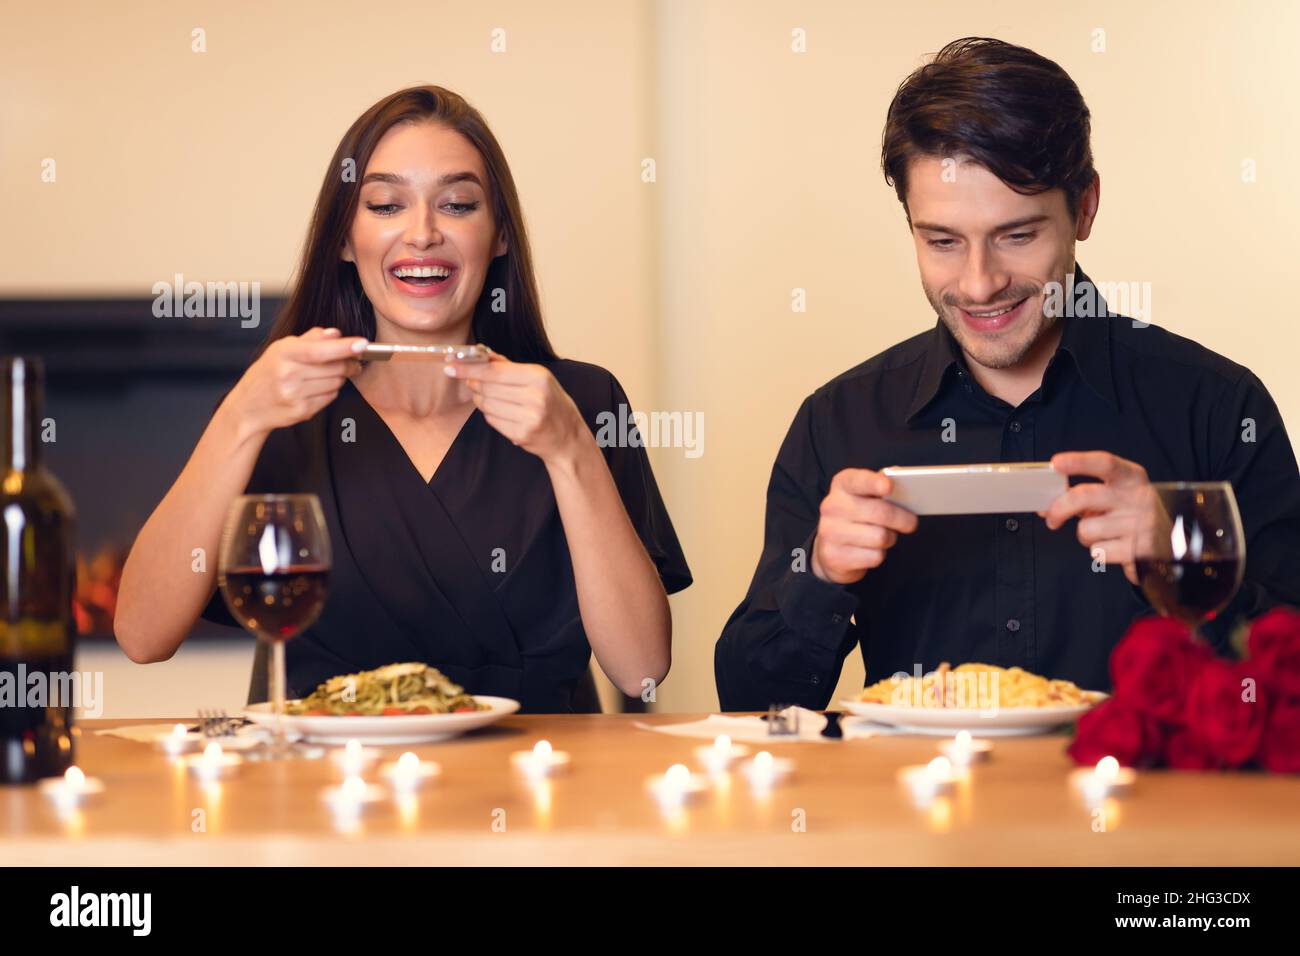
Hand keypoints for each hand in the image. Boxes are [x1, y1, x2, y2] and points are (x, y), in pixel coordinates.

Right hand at [228, 327, 366, 437]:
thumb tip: (336, 334)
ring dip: (338, 378)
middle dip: (349, 363)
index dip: (344, 347)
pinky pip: (330, 398)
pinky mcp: (302, 411)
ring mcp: (295, 395)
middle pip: (335, 368)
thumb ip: (311, 339)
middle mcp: (288, 374)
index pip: (320, 350)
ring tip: (323, 375)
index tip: (363, 344)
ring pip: (336, 383)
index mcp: (283, 353)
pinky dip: (330, 391)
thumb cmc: (268, 372)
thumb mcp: (282, 349)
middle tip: (353, 361)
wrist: (248, 406)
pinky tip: (315, 388)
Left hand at [445, 354, 587, 464]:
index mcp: (538, 377)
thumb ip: (507, 365)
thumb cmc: (551, 402)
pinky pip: (492, 420)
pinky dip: (490, 414)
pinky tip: (501, 412)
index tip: (451, 365)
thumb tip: (480, 352)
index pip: (494, 371)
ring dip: (481, 400)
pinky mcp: (521, 435)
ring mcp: (528, 418)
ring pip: (486, 405)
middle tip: (469, 381)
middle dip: (473, 383)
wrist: (567, 437)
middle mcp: (534, 397)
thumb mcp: (537, 378)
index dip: (469, 368)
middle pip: (487, 387)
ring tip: (490, 398)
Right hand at [811, 468, 918, 584]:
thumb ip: (882, 486)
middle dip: (903, 519)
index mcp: (842, 485)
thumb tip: (903, 482)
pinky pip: (874, 557)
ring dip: (890, 538)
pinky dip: (878, 555)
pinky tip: (870, 550)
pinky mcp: (835, 556)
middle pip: (880, 512)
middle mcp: (832, 506)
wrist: (831, 547)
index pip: (858, 480)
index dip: (874, 483)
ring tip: (885, 535)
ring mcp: (830, 532)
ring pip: (880, 537)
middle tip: (911, 522)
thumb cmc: (857, 515)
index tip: (889, 486)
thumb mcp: (865, 495)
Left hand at [1040, 451, 1156, 585]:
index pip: (1104, 463)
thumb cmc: (1135, 514)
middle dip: (1059, 508)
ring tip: (1103, 534)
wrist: (1176, 542)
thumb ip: (1084, 496)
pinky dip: (1099, 552)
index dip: (1078, 461)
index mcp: (1132, 477)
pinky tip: (1114, 547)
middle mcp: (1138, 497)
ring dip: (1086, 535)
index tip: (1056, 463)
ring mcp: (1140, 524)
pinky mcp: (1139, 550)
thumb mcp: (1119, 495)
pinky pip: (1098, 551)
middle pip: (1083, 496)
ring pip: (1086, 529)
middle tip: (1051, 519)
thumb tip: (1046, 507)